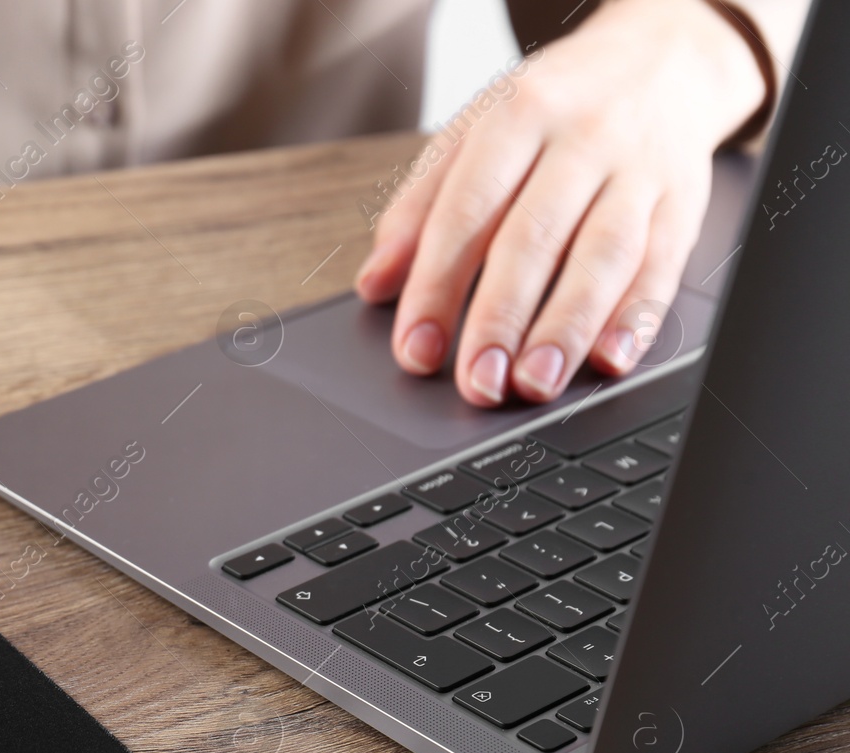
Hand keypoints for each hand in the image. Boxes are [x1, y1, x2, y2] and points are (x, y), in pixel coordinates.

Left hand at [355, 0, 766, 406]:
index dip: (436, 288)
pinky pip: (663, 266)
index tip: (417, 349)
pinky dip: (636, 319)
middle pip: (534, 239)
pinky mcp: (683, 204)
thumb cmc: (550, 111)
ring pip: (604, 256)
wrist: (658, 62)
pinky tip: (608, 360)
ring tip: (535, 384)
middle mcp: (581, 141)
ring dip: (567, 329)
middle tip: (477, 382)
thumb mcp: (472, 136)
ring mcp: (638, 172)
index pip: (466, 212)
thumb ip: (418, 209)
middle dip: (501, 319)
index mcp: (516, 117)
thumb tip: (376, 283)